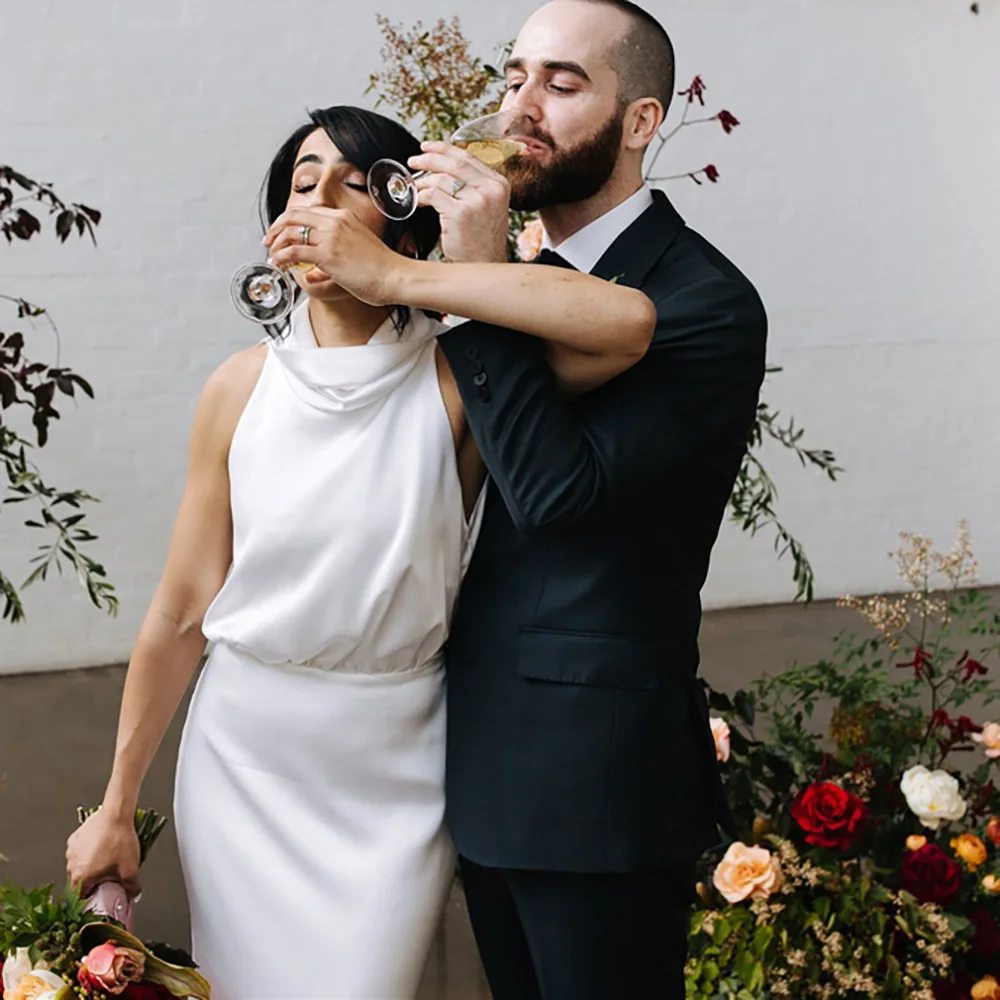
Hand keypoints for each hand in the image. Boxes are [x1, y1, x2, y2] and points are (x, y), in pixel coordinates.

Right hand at [66, 809, 141, 897]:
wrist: (116, 814)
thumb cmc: (120, 840)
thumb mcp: (130, 868)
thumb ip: (132, 887)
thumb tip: (134, 895)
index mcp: (81, 877)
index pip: (79, 898)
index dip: (90, 899)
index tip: (98, 897)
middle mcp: (71, 866)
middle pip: (79, 882)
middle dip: (92, 882)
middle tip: (106, 878)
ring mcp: (71, 851)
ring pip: (78, 866)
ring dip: (89, 867)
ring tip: (106, 860)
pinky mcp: (74, 839)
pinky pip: (79, 852)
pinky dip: (87, 853)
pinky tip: (101, 848)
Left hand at [263, 208, 401, 305]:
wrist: (395, 276)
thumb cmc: (383, 268)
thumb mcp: (359, 250)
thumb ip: (338, 254)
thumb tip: (316, 271)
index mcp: (343, 217)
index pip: (308, 211)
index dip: (290, 221)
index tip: (282, 233)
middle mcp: (335, 221)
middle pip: (294, 215)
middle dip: (276, 227)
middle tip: (269, 241)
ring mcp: (331, 237)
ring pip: (291, 232)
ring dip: (276, 244)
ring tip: (272, 255)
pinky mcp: (327, 254)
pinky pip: (294, 250)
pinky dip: (281, 256)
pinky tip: (278, 263)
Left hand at [408, 142, 509, 263]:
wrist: (485, 265)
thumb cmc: (482, 239)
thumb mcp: (488, 206)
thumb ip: (474, 185)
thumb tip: (444, 166)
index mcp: (499, 184)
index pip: (468, 157)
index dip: (443, 149)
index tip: (427, 147)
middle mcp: (491, 190)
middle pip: (453, 163)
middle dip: (429, 159)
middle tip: (413, 161)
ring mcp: (476, 202)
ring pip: (441, 179)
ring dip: (423, 182)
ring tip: (415, 188)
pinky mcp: (460, 214)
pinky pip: (434, 195)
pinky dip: (422, 197)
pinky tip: (418, 202)